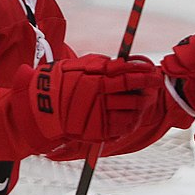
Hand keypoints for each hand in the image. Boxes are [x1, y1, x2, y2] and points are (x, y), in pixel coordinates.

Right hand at [22, 55, 162, 143]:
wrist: (39, 109)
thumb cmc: (60, 82)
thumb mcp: (79, 66)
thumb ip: (103, 64)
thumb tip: (126, 63)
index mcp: (95, 80)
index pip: (127, 76)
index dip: (143, 73)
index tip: (152, 70)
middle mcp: (99, 98)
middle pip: (133, 93)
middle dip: (147, 87)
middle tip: (155, 83)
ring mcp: (98, 116)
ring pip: (131, 111)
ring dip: (141, 104)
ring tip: (144, 99)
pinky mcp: (97, 131)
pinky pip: (123, 127)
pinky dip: (131, 121)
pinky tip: (133, 115)